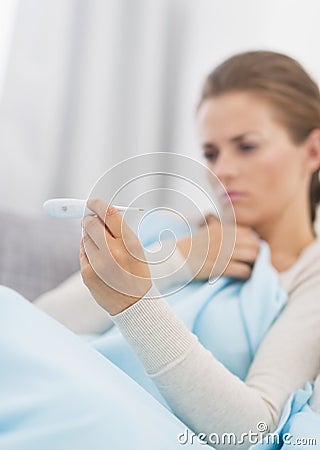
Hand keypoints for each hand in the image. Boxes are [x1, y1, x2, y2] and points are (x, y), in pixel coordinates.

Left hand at [80, 199, 151, 314]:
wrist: (135, 304)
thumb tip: (99, 213)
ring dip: (90, 239)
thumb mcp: (136, 249)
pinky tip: (99, 263)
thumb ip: (119, 231)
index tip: (92, 202)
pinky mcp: (87, 274)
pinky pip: (82, 253)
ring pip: (85, 239)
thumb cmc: (136, 272)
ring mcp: (99, 264)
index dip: (98, 204)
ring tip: (103, 252)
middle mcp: (114, 252)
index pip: (109, 214)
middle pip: (91, 223)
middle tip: (89, 220)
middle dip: (88, 220)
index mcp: (130, 243)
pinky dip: (87, 253)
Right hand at [176, 215, 259, 279]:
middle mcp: (224, 239)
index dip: (252, 242)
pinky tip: (244, 277)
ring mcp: (223, 253)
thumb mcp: (206, 234)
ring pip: (252, 256)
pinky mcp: (220, 267)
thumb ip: (222, 234)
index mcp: (221, 229)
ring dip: (255, 264)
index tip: (250, 250)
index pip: (249, 233)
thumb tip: (238, 238)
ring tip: (251, 270)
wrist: (174, 259)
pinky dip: (247, 274)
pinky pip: (243, 270)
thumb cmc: (189, 249)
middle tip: (254, 262)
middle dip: (257, 253)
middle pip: (254, 244)